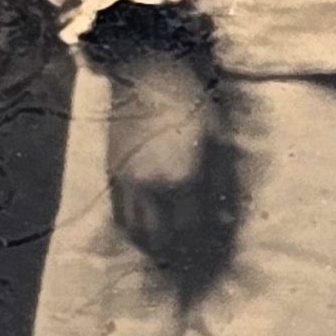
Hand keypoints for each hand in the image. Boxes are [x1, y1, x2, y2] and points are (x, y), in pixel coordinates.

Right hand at [104, 40, 236, 288]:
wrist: (147, 73)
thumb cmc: (192, 102)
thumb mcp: (219, 140)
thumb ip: (222, 186)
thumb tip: (224, 223)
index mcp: (182, 180)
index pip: (192, 231)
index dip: (203, 248)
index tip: (211, 256)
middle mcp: (151, 189)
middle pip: (162, 240)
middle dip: (176, 256)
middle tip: (188, 263)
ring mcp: (127, 184)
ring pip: (137, 233)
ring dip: (153, 248)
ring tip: (167, 254)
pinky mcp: (111, 176)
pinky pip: (120, 217)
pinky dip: (133, 232)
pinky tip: (145, 233)